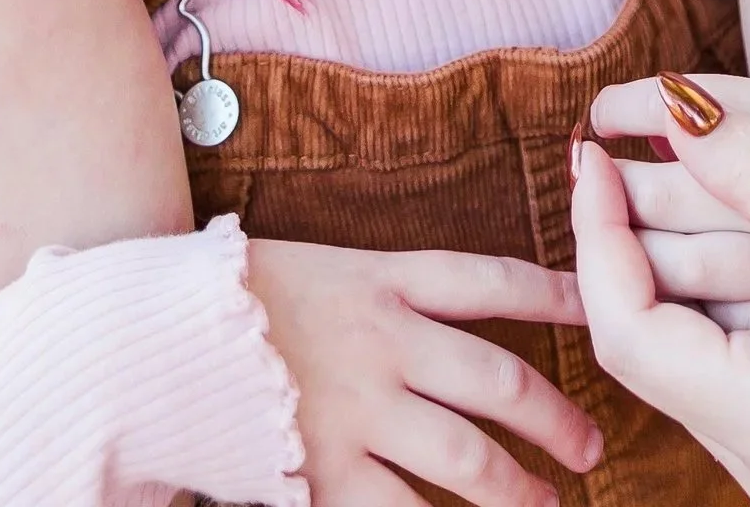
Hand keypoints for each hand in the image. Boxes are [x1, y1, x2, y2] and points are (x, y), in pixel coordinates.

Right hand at [245, 237, 602, 506]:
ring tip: (547, 506)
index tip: (600, 306)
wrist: (150, 338)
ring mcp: (357, 411)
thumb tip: (455, 312)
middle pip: (498, 381)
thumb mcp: (323, 267)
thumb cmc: (235, 298)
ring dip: (516, 489)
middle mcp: (384, 343)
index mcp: (384, 278)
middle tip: (591, 446)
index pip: (492, 281)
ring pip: (466, 459)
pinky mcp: (322, 471)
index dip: (555, 294)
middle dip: (554, 418)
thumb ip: (388, 291)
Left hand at [572, 98, 749, 506]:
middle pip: (657, 360)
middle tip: (607, 160)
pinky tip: (730, 254)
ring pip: (701, 376)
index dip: (595, 233)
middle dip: (621, 256)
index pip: (630, 333)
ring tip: (653, 192)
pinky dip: (723, 320)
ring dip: (670, 285)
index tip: (588, 150)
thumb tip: (666, 112)